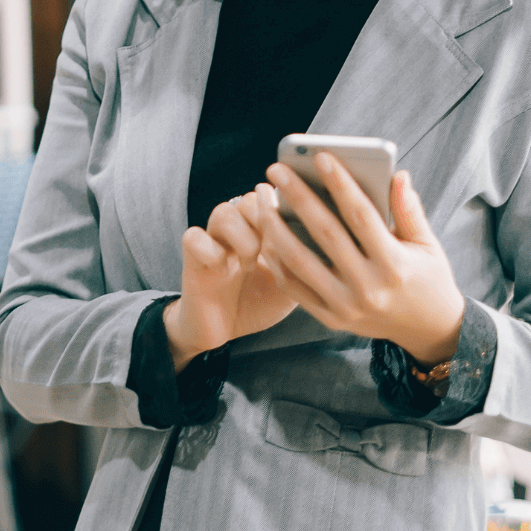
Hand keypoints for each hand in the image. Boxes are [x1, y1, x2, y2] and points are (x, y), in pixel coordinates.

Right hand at [164, 190, 297, 370]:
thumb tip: (339, 242)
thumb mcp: (293, 282)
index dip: (287, 209)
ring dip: (242, 235)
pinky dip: (209, 249)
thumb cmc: (260, 303)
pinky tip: (222, 266)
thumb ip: (308, 259)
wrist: (224, 331)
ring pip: (223, 212)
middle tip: (273, 248)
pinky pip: (193, 236)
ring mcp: (213, 241)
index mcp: (264, 230)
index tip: (298, 231)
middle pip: (250, 199)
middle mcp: (239, 229)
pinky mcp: (191, 258)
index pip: (276, 199)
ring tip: (250, 261)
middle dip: (266, 221)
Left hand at [250, 154, 465, 365]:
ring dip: (276, 228)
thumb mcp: (429, 245)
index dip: (341, 184)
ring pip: (301, 262)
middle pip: (326, 234)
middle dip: (298, 197)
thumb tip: (398, 174)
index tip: (321, 157)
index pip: (362, 216)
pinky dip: (278, 263)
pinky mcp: (331, 319)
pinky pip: (296, 289)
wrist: (428, 332)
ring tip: (262, 201)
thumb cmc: (428, 279)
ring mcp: (347, 306)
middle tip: (277, 170)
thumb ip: (409, 210)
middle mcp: (369, 288)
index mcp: (396, 264)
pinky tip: (267, 237)